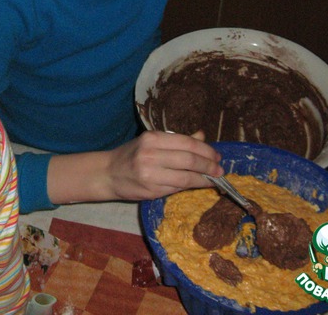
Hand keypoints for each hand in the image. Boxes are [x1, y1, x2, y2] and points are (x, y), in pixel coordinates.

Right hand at [104, 130, 222, 200]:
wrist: (107, 173)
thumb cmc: (131, 155)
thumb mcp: (151, 142)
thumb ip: (176, 140)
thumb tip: (202, 137)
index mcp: (152, 138)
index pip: (187, 143)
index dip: (206, 150)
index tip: (216, 155)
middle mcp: (151, 154)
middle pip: (189, 160)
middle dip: (209, 165)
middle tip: (220, 169)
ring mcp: (150, 174)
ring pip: (186, 177)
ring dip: (204, 179)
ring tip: (214, 179)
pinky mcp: (151, 190)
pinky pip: (177, 188)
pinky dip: (190, 186)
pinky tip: (197, 184)